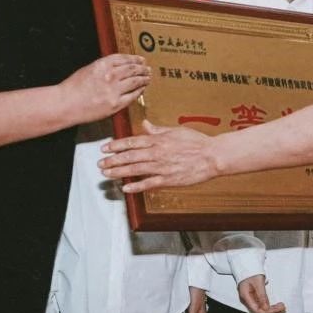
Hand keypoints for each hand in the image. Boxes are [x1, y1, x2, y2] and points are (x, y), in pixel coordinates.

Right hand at [61, 54, 149, 122]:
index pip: (123, 59)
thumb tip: (118, 66)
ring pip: (135, 82)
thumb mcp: (87, 69)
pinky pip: (132, 96)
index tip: (140, 59)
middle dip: (141, 68)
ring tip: (148, 77)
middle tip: (147, 68)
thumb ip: (103, 67)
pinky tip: (142, 89)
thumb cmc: (72, 88)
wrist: (65, 104)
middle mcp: (110, 76)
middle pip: (132, 69)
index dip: (134, 59)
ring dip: (143, 79)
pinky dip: (138, 91)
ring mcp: (113, 90)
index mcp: (102, 65)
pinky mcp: (115, 104)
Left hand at [100, 120, 218, 191]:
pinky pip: (148, 183)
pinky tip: (125, 188)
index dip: (117, 145)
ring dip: (119, 171)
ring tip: (107, 173)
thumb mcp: (176, 130)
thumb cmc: (197, 142)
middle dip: (113, 160)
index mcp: (158, 140)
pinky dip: (136, 186)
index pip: (132, 141)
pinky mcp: (168, 179)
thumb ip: (158, 129)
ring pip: (135, 169)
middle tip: (100, 163)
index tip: (105, 148)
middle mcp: (157, 153)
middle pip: (130, 156)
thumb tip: (145, 124)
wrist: (212, 156)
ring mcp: (162, 167)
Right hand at [238, 275, 285, 312]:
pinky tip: (277, 306)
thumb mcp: (258, 282)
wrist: (248, 265)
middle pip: (260, 312)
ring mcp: (251, 299)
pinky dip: (271, 306)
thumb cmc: (251, 271)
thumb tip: (266, 308)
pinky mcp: (255, 298)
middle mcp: (248, 300)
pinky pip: (263, 305)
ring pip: (262, 309)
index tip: (278, 307)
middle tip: (283, 308)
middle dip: (272, 311)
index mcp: (245, 296)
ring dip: (273, 310)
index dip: (268, 311)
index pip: (257, 310)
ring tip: (282, 307)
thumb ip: (262, 295)